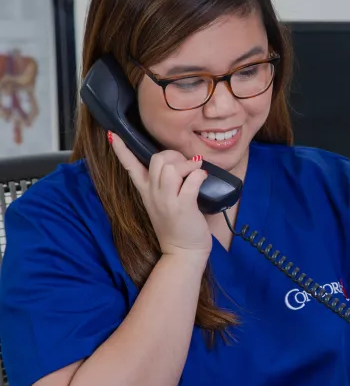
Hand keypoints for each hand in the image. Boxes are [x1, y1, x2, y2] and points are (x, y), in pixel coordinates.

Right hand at [109, 133, 211, 258]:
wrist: (183, 252)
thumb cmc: (178, 226)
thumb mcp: (164, 202)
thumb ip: (167, 183)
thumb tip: (182, 162)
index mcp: (146, 191)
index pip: (129, 166)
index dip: (121, 149)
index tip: (111, 134)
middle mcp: (153, 194)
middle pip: (157, 159)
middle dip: (174, 156)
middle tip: (187, 167)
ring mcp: (167, 200)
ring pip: (172, 167)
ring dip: (188, 165)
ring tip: (196, 173)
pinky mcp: (183, 206)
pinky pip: (192, 179)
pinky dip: (200, 175)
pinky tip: (202, 179)